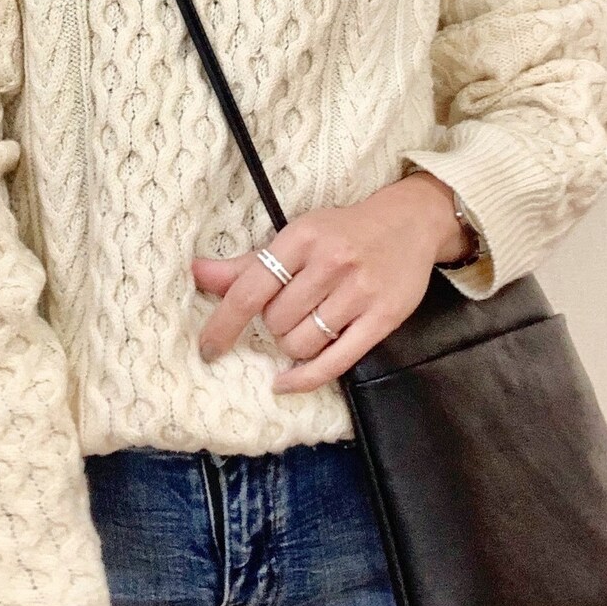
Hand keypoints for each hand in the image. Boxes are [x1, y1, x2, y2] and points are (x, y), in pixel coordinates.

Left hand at [191, 173, 463, 394]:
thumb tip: (196, 274)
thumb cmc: (342, 232)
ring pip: (301, 343)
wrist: (409, 223)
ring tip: (305, 326)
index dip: (223, 323)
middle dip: (273, 326)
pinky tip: (286, 382)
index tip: (208, 347)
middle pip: (276, 321)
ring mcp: (360, 292)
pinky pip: (335, 362)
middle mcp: (331, 263)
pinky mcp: (383, 318)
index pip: (251, 288)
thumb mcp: (296, 236)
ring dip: (292, 345)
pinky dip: (304, 378)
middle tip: (288, 311)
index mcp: (302, 238)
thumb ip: (247, 264)